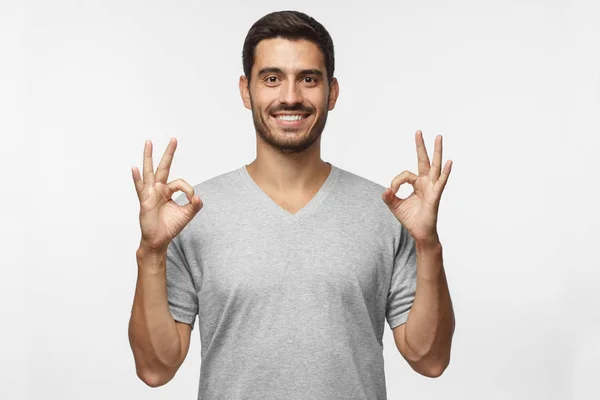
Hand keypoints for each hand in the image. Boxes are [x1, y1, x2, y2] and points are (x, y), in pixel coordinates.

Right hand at [132, 138, 202, 253]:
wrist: (159, 240)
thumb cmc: (169, 227)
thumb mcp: (187, 214)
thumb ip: (194, 204)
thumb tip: (198, 196)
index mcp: (167, 191)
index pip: (180, 182)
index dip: (188, 189)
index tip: (192, 199)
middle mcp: (158, 189)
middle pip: (164, 167)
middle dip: (169, 153)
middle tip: (174, 139)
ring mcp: (150, 194)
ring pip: (150, 172)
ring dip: (149, 157)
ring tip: (149, 143)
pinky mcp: (145, 201)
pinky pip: (140, 188)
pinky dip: (137, 178)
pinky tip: (135, 168)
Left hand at [381, 130, 451, 242]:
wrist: (419, 233)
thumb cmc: (411, 219)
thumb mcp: (395, 206)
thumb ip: (389, 197)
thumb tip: (385, 190)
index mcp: (417, 184)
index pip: (405, 174)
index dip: (396, 181)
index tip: (390, 191)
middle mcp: (426, 183)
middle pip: (424, 160)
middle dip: (421, 146)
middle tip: (418, 131)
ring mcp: (432, 187)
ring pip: (435, 166)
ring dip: (437, 151)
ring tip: (438, 136)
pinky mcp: (435, 195)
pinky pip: (441, 182)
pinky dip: (445, 172)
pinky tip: (449, 162)